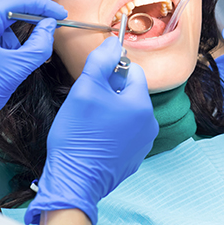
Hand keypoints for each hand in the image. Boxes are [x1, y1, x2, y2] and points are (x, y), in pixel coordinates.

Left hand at [0, 0, 66, 182]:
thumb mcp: (15, 70)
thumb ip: (38, 45)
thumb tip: (49, 26)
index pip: (13, 2)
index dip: (40, 7)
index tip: (58, 13)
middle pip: (1, 11)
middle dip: (24, 25)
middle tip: (43, 33)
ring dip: (6, 39)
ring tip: (9, 64)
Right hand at [26, 38, 158, 224]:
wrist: (74, 182)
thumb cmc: (77, 137)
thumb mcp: (85, 89)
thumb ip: (101, 61)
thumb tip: (113, 42)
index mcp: (141, 105)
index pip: (132, 71)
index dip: (111, 71)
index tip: (93, 81)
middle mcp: (150, 124)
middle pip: (130, 92)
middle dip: (109, 92)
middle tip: (87, 105)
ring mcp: (143, 143)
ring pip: (126, 112)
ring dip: (109, 111)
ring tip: (89, 123)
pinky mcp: (134, 157)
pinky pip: (125, 132)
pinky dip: (111, 130)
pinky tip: (94, 138)